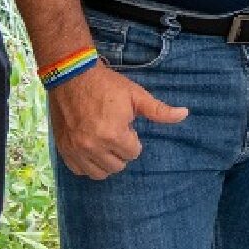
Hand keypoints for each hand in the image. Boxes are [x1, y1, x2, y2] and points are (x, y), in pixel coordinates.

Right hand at [47, 64, 189, 179]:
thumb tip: (185, 114)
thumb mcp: (136, 95)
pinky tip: (91, 149)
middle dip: (121, 151)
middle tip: (116, 133)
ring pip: (99, 173)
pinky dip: (87, 164)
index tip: (126, 126)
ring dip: (106, 161)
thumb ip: (159, 110)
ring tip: (105, 142)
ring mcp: (75, 149)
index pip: (133, 153)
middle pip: (117, 166)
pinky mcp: (63, 148)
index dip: (133, 140)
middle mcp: (92, 146)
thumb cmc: (107, 85)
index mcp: (112, 134)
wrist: (72, 74)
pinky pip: (79, 170)